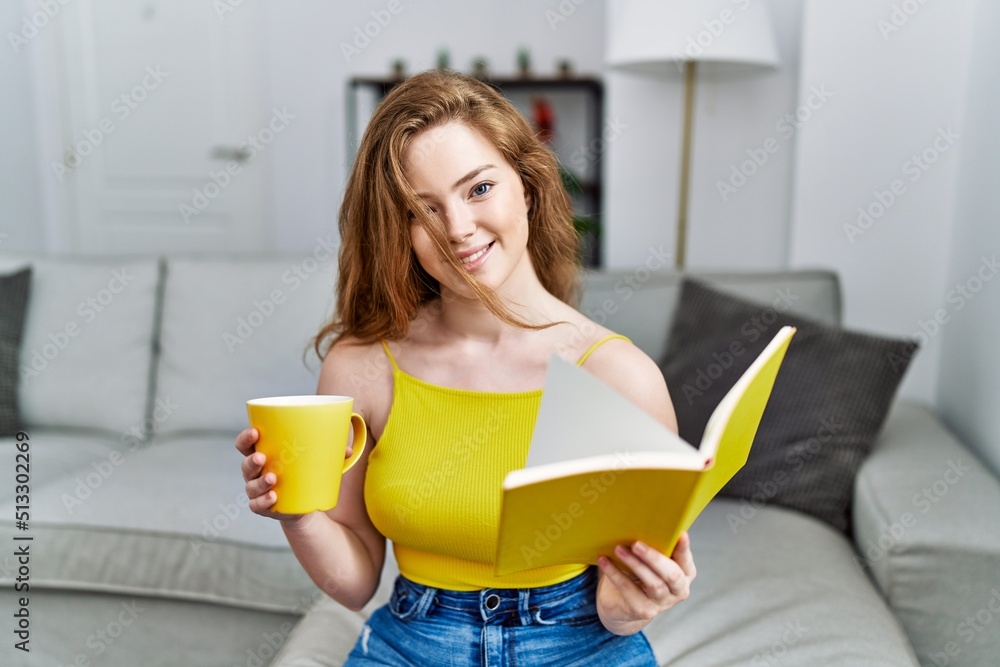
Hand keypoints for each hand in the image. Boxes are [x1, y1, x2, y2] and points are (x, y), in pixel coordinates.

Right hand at [235, 427, 357, 524]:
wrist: (304, 503)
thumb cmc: (305, 472)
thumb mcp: (315, 460)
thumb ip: (330, 452)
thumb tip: (347, 450)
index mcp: (263, 454)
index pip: (246, 444)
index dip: (246, 437)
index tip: (255, 431)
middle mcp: (256, 473)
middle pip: (246, 465)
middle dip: (251, 461)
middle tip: (262, 457)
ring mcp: (258, 491)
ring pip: (251, 486)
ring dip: (260, 482)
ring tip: (273, 477)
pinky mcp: (264, 507)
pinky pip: (257, 506)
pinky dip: (263, 502)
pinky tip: (273, 497)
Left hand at [595, 532, 696, 635]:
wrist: (623, 604)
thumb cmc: (639, 573)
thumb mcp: (650, 560)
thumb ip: (654, 547)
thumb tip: (642, 523)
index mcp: (685, 573)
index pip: (685, 559)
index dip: (683, 548)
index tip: (679, 533)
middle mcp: (679, 590)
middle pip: (671, 574)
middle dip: (654, 558)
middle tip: (636, 544)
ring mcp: (662, 603)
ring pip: (652, 583)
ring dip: (634, 564)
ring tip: (618, 549)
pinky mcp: (643, 610)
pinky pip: (629, 590)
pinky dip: (615, 574)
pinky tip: (604, 561)